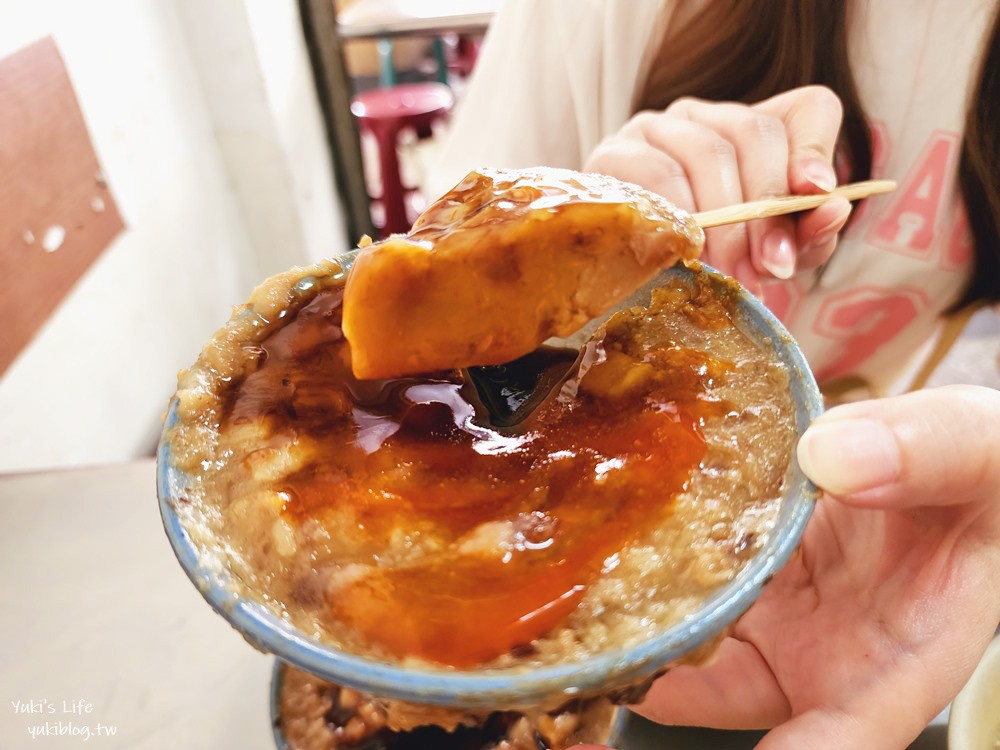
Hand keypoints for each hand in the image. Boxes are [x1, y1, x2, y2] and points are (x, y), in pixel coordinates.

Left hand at [575, 385, 999, 748]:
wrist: (953, 462)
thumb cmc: (984, 475)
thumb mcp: (978, 451)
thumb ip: (927, 451)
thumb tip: (833, 456)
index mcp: (903, 657)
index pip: (842, 737)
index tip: (725, 741)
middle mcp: (828, 655)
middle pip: (729, 694)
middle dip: (658, 683)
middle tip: (582, 666)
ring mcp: (780, 620)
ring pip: (692, 640)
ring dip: (632, 628)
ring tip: (562, 611)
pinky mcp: (747, 579)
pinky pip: (686, 584)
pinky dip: (646, 573)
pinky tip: (597, 549)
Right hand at [584, 85, 853, 296]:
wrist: (619, 278)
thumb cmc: (703, 263)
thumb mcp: (766, 255)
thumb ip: (806, 236)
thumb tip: (832, 210)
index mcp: (753, 132)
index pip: (808, 110)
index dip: (816, 148)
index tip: (818, 194)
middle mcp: (706, 117)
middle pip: (754, 134)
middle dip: (768, 208)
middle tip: (770, 269)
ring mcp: (656, 128)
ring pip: (707, 153)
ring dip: (725, 222)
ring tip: (728, 274)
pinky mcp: (614, 151)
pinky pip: (656, 174)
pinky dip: (679, 217)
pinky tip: (684, 254)